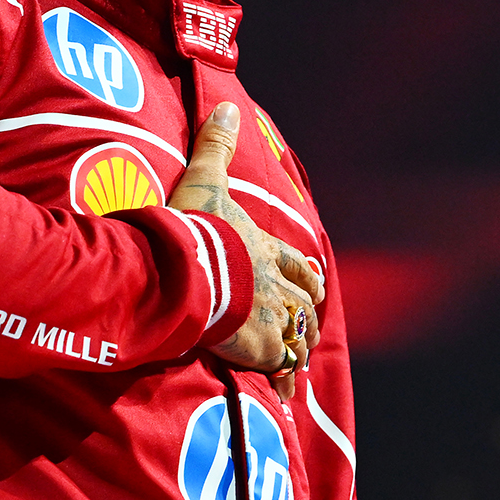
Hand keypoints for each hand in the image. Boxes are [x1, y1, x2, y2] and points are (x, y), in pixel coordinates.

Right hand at [167, 102, 325, 399]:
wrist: (189, 270)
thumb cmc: (195, 229)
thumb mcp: (204, 180)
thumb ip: (215, 145)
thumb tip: (227, 106)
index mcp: (265, 249)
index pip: (296, 265)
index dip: (304, 277)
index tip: (310, 287)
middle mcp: (277, 284)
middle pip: (306, 302)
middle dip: (308, 314)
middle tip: (306, 327)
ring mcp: (272, 317)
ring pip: (299, 336)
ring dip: (298, 348)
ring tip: (295, 364)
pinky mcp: (261, 346)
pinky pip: (281, 366)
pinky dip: (283, 379)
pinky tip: (282, 394)